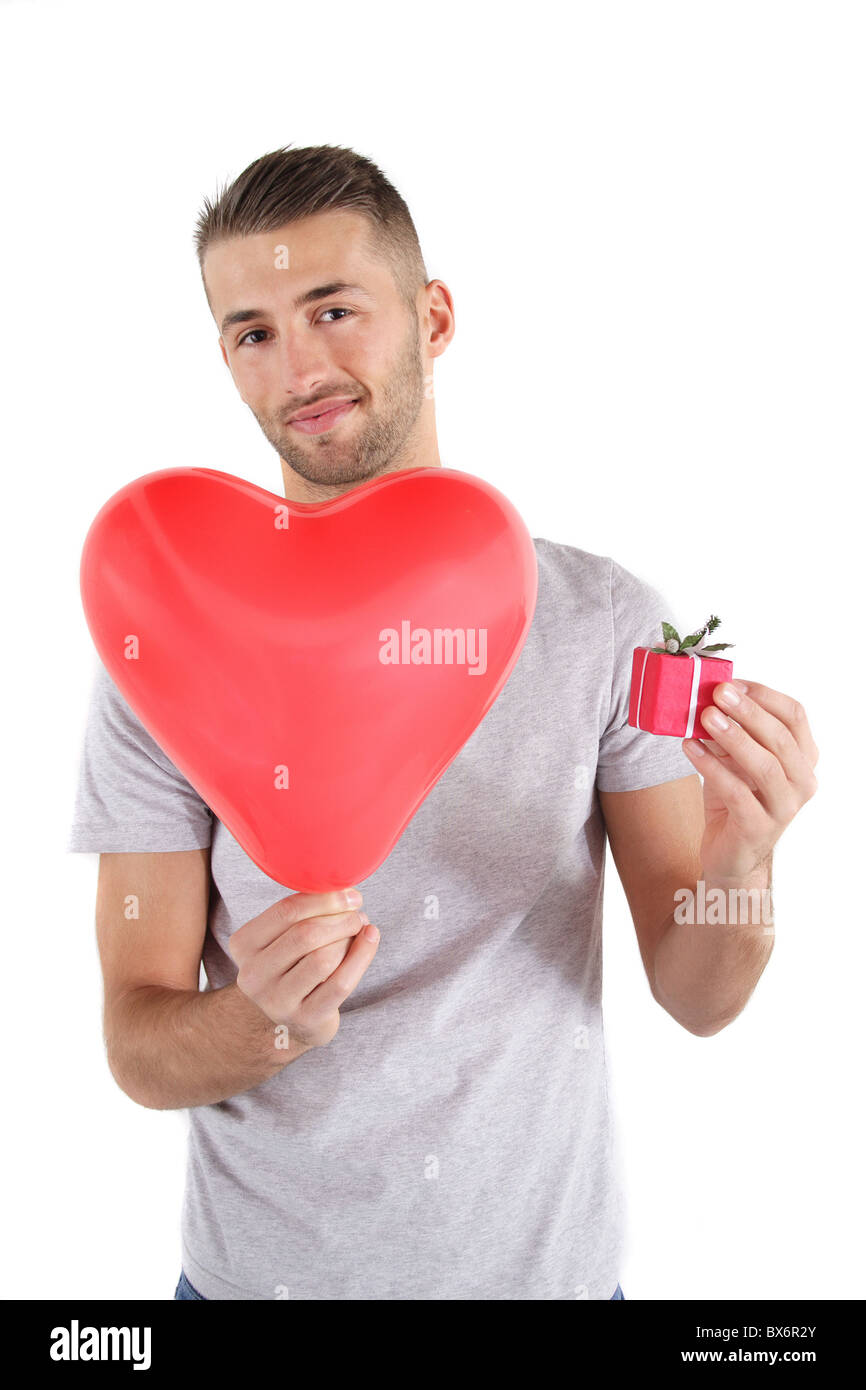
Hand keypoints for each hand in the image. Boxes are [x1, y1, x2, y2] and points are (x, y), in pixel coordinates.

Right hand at [228, 888, 379, 1048]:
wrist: (287, 1018)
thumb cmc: (291, 965)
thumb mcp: (283, 937)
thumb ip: (306, 914)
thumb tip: (347, 895)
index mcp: (243, 944)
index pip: (286, 911)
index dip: (324, 899)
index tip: (350, 895)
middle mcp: (254, 974)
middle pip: (305, 935)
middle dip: (339, 919)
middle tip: (357, 914)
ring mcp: (277, 1001)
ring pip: (323, 959)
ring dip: (349, 938)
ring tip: (360, 929)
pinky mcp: (305, 1019)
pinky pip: (341, 983)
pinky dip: (362, 956)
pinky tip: (371, 940)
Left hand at [682, 680, 818, 882]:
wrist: (731, 853)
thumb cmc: (735, 799)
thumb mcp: (734, 759)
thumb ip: (728, 730)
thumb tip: (704, 694)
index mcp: (803, 758)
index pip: (794, 716)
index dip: (764, 696)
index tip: (733, 682)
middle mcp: (802, 782)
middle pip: (781, 738)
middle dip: (748, 712)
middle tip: (718, 693)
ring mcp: (784, 808)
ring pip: (764, 766)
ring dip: (733, 737)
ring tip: (704, 717)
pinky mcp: (759, 828)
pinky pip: (736, 792)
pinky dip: (711, 766)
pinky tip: (689, 747)